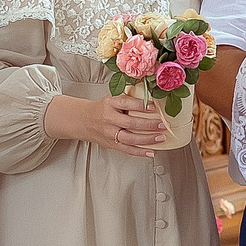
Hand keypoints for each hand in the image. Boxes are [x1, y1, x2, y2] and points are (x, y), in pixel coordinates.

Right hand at [46, 92, 170, 157]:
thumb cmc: (101, 108)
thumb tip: (149, 93)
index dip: (141, 105)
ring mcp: (110, 133)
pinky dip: (140, 152)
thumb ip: (128, 97)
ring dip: (147, 139)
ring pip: (130, 138)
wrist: (84, 120)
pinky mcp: (112, 144)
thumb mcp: (112, 98)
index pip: (127, 103)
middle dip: (149, 125)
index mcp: (110, 104)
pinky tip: (151, 152)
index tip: (154, 106)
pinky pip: (127, 150)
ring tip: (160, 138)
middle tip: (162, 124)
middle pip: (131, 123)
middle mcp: (109, 119)